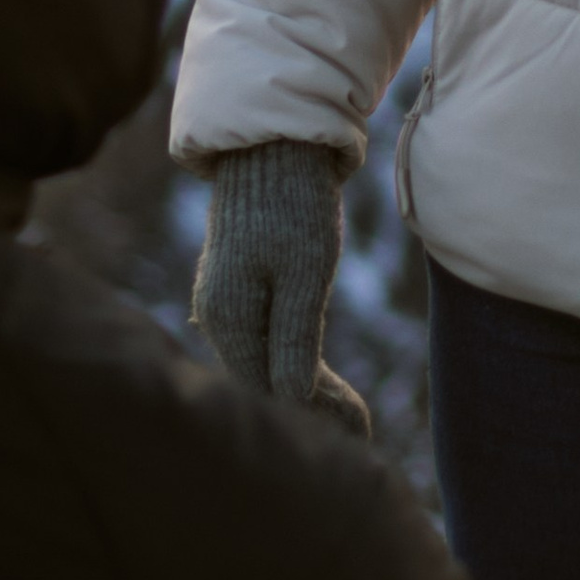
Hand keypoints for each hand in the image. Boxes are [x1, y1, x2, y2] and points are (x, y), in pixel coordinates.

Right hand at [191, 137, 371, 432]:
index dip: (311, 418)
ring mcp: (226, 303)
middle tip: (363, 433)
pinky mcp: (240, 289)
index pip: (266, 391)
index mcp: (227, 318)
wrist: (276, 145)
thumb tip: (292, 403)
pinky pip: (265, 341)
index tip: (357, 434)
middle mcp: (217, 317)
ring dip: (305, 391)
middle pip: (263, 383)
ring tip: (353, 418)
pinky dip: (294, 362)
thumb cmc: (293, 205)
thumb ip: (294, 341)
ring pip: (264, 363)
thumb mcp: (304, 273)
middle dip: (312, 411)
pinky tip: (323, 381)